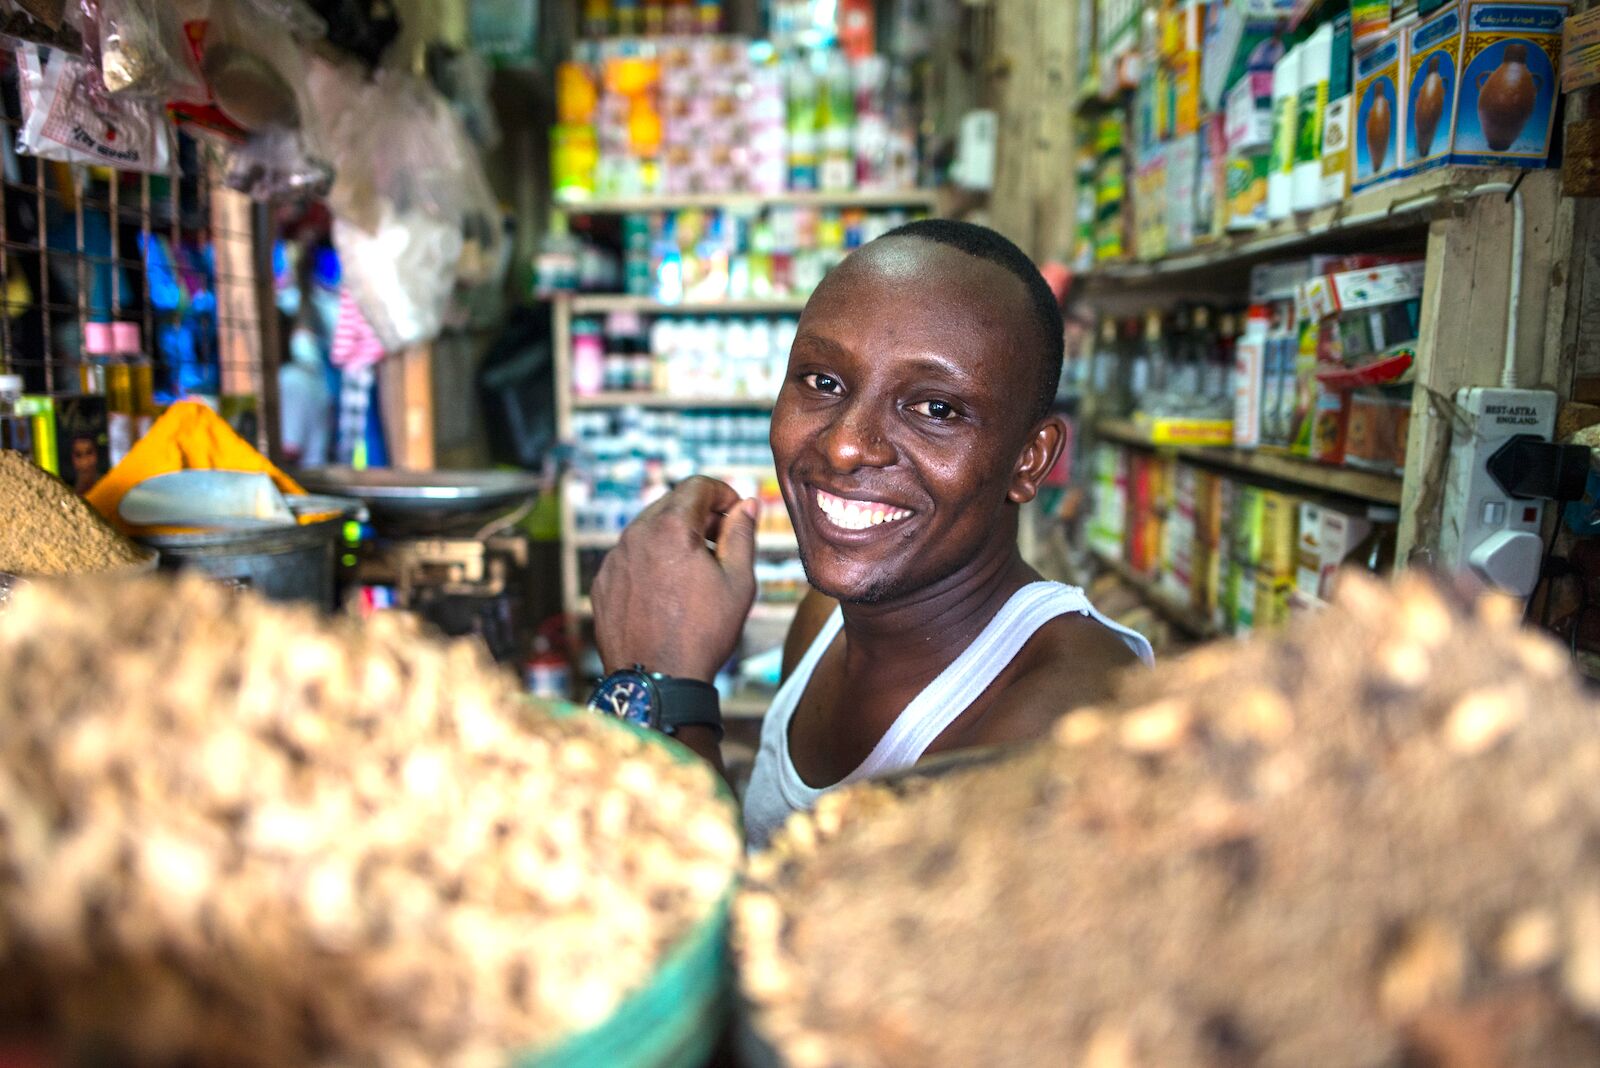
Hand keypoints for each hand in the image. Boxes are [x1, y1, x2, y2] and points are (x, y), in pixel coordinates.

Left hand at [591, 476, 759, 682]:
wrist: (657, 681)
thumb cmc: (703, 633)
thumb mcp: (738, 581)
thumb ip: (742, 534)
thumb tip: (746, 505)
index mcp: (671, 528)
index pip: (698, 485)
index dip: (723, 494)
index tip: (735, 515)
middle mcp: (635, 535)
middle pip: (671, 503)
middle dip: (699, 515)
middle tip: (720, 545)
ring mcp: (614, 559)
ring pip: (647, 529)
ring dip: (674, 538)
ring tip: (695, 572)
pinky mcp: (602, 582)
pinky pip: (629, 556)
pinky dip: (650, 561)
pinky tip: (667, 591)